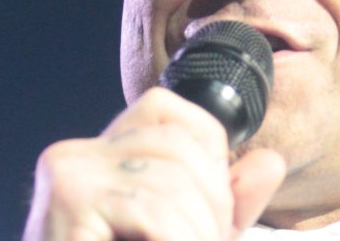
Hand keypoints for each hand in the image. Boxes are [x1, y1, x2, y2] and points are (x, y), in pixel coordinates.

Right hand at [23, 87, 286, 240]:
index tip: (214, 207)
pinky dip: (179, 240)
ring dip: (200, 232)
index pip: (168, 110)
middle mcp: (76, 154)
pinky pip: (151, 210)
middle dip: (213, 201)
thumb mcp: (187, 238)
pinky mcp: (68, 203)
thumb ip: (226, 202)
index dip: (210, 152)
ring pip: (169, 181)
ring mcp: (68, 176)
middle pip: (176, 145)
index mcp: (100, 154)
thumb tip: (271, 162)